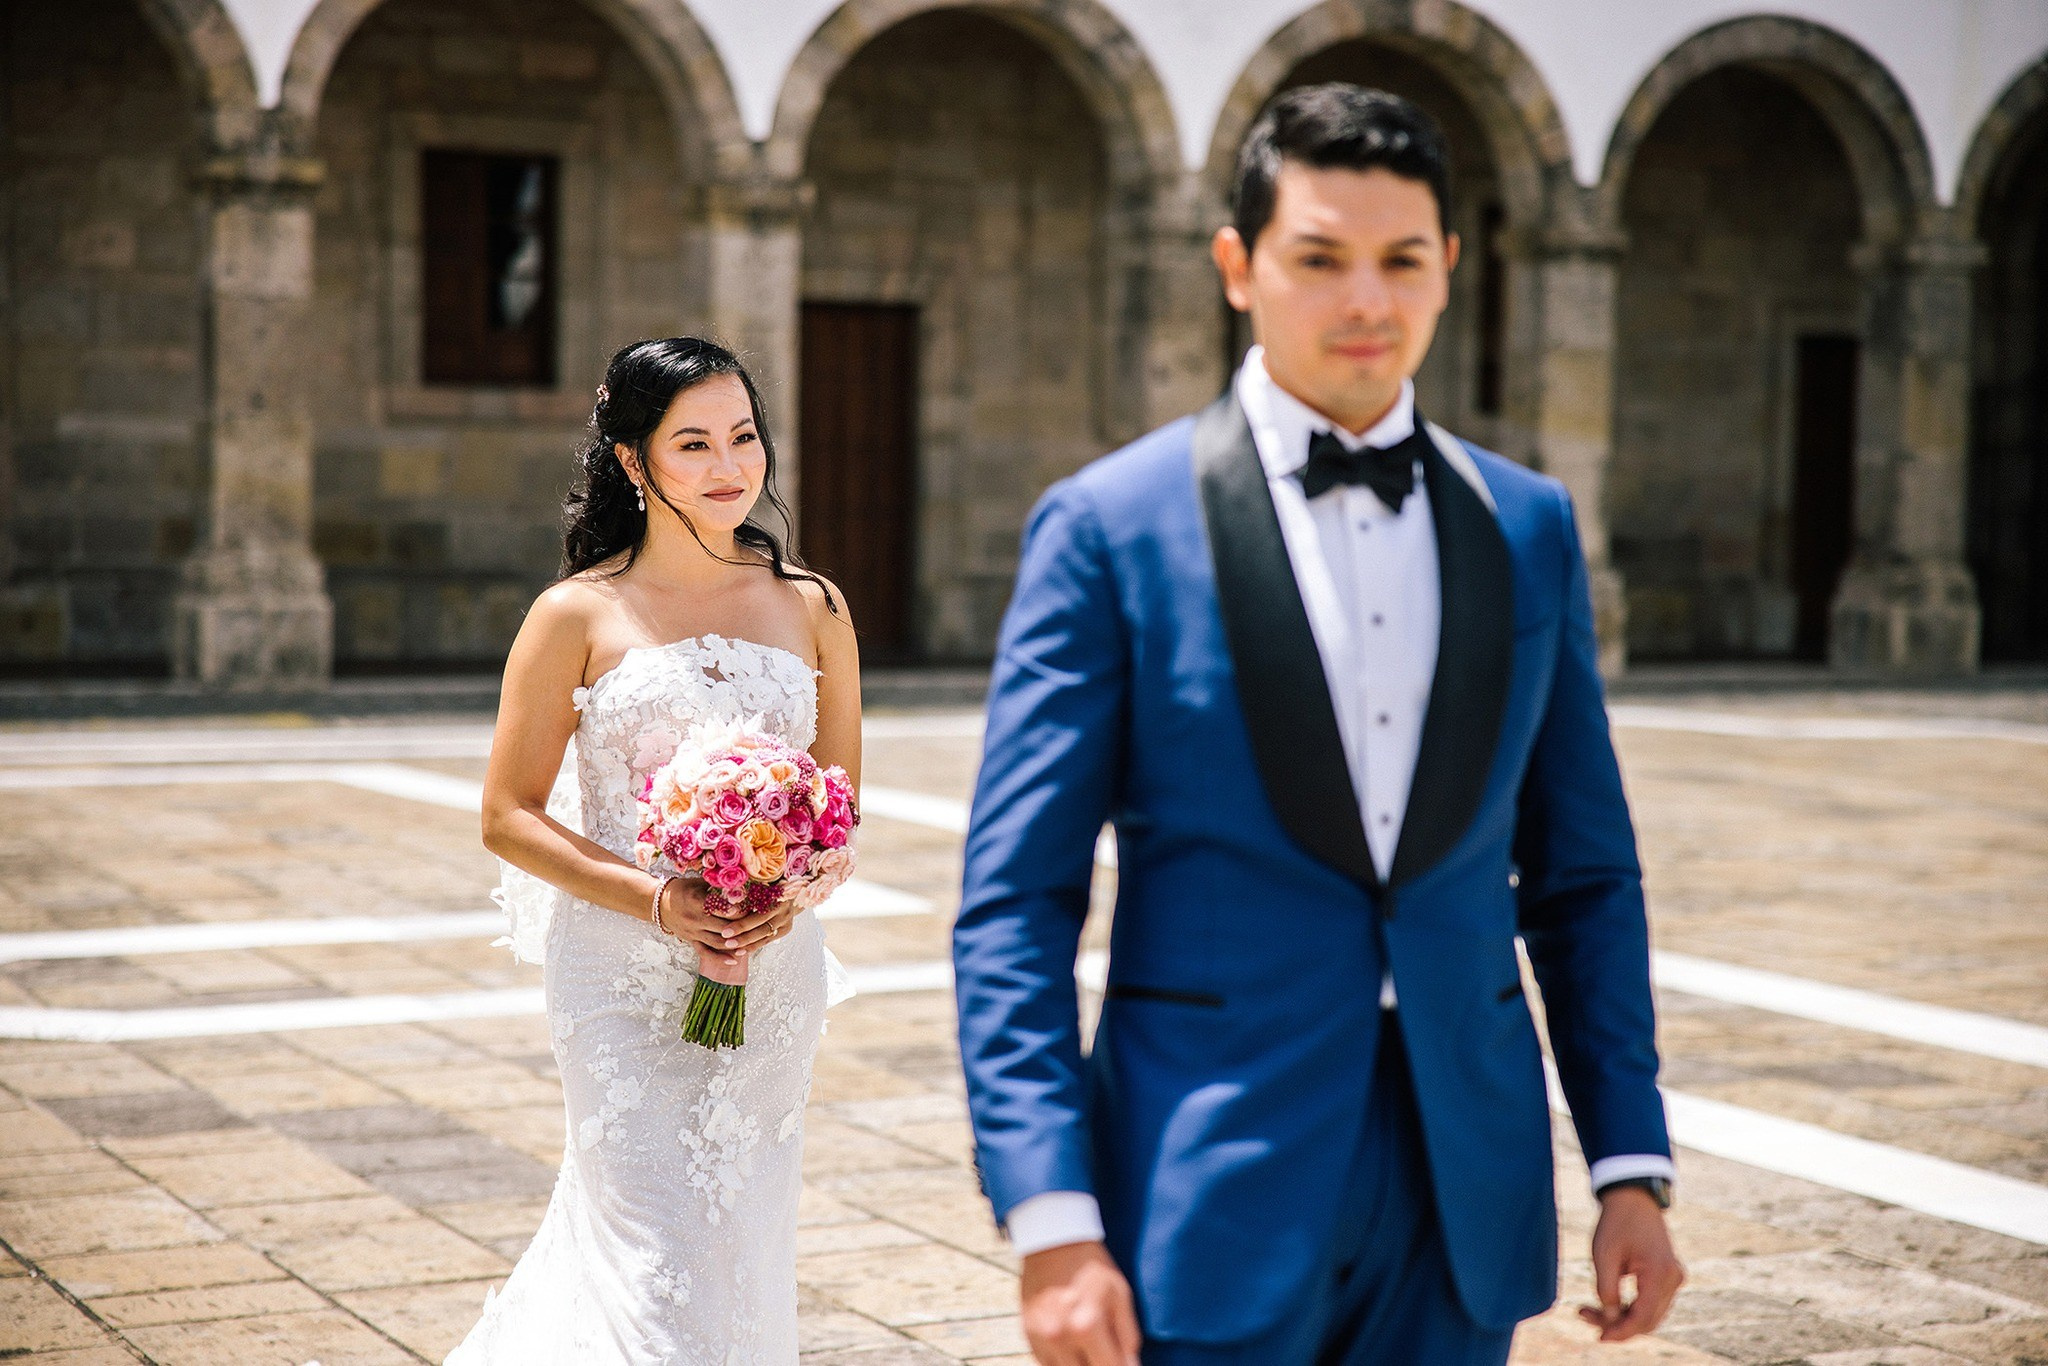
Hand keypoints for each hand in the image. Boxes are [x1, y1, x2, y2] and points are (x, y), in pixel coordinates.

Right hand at [656, 881, 795, 966]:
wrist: (659, 904)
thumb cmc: (683, 889)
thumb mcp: (699, 883)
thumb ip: (719, 886)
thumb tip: (745, 883)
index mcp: (697, 901)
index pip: (724, 908)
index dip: (742, 909)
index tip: (756, 907)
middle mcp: (695, 919)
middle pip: (724, 927)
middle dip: (743, 927)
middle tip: (759, 925)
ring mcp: (693, 932)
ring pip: (718, 942)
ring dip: (735, 945)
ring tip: (752, 944)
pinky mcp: (691, 941)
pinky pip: (706, 953)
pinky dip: (720, 958)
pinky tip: (734, 961)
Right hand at [1020, 1241, 1140, 1365]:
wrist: (1051, 1241)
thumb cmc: (1091, 1266)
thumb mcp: (1120, 1294)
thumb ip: (1128, 1336)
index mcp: (1087, 1326)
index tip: (1123, 1361)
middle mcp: (1060, 1337)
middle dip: (1099, 1364)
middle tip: (1104, 1351)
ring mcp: (1040, 1338)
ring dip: (1079, 1364)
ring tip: (1088, 1346)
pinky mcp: (1027, 1336)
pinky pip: (1047, 1364)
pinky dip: (1062, 1361)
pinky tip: (1071, 1343)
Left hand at [1578, 1186, 1683, 1341]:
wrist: (1632, 1198)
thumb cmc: (1616, 1222)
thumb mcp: (1603, 1255)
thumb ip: (1606, 1290)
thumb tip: (1609, 1320)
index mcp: (1660, 1274)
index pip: (1643, 1317)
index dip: (1621, 1331)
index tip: (1599, 1337)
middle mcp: (1673, 1279)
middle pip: (1647, 1319)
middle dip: (1617, 1325)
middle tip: (1584, 1315)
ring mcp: (1674, 1278)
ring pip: (1649, 1313)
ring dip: (1622, 1317)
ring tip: (1588, 1310)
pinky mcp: (1668, 1276)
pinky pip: (1651, 1302)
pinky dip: (1630, 1307)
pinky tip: (1606, 1304)